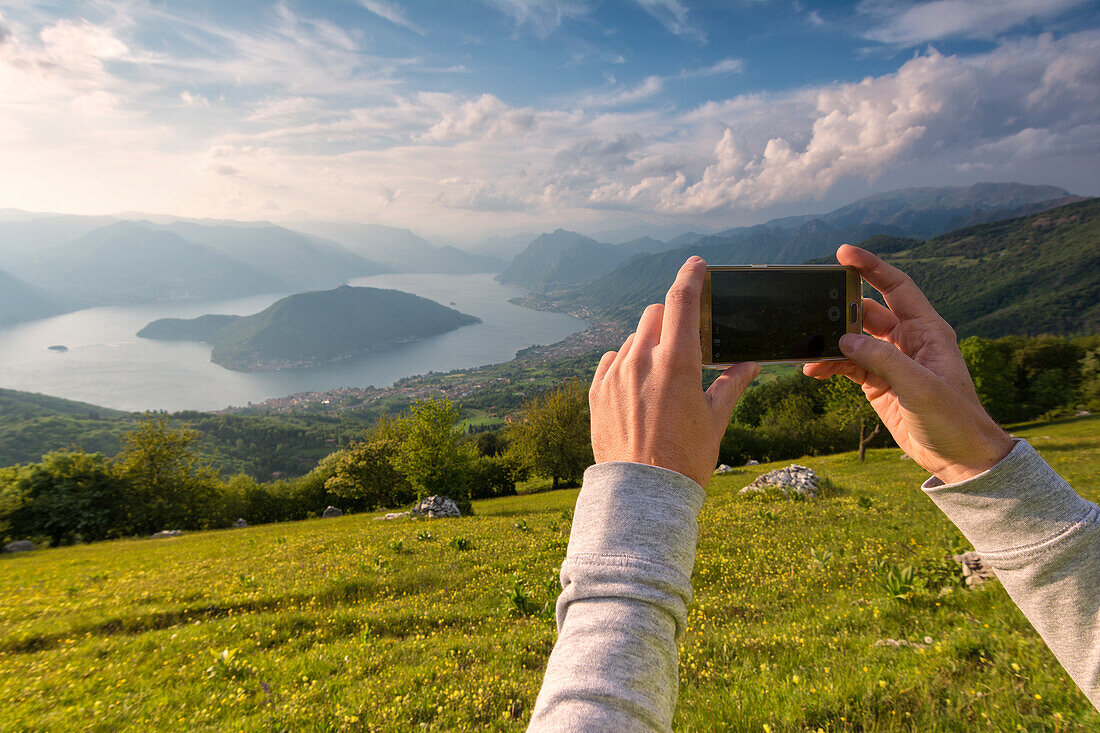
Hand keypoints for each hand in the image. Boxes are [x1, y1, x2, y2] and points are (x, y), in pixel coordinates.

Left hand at [590, 256, 759, 487]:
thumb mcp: (715, 420)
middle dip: (671, 321)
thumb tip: (748, 364)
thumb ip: (730, 384)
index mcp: (676, 363)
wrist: (642, 493)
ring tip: (661, 379)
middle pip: (655, 314)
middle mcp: (641, 361)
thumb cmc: (685, 459)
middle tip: (684, 345)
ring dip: (649, 345)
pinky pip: (611, 360)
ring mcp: (615, 375)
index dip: (690, 277)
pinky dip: (625, 364)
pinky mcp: (596, 391)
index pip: (682, 301)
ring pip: (633, 338)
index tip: (696, 265)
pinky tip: (637, 388)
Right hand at [803, 245, 1013, 483]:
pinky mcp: (878, 382)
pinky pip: (847, 365)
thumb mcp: (920, 387)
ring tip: (808, 347)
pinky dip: (829, 365)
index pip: (896, 286)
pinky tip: (813, 371)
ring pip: (853, 339)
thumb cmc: (954, 418)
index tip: (843, 254)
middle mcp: (908, 340)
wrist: (960, 458)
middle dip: (840, 309)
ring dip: (831, 342)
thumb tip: (845, 340)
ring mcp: (891, 361)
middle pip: (867, 312)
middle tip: (814, 308)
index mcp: (927, 330)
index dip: (871, 267)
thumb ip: (883, 360)